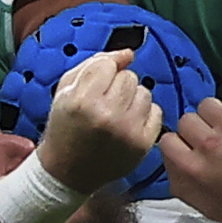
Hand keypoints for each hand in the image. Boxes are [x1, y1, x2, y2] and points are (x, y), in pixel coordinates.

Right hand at [30, 47, 159, 193]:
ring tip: (118, 111)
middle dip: (118, 84)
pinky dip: (145, 113)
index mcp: (81, 100)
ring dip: (133, 98)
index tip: (96, 83)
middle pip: (129, 77)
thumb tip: (128, 53)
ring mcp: (127, 131)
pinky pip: (156, 112)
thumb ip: (93, 65)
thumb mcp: (65, 90)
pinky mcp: (143, 144)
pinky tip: (130, 121)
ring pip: (145, 93)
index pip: (107, 64)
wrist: (68, 170)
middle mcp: (106, 115)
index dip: (102, 70)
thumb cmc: (65, 126)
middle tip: (105, 99)